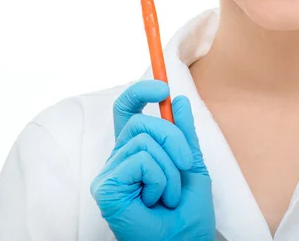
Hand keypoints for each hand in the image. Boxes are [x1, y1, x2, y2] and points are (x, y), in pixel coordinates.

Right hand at [90, 80, 215, 240]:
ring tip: (168, 194)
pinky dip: (159, 178)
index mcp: (137, 150)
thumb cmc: (188, 211)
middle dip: (173, 138)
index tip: (163, 87)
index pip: (127, 110)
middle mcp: (120, 158)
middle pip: (141, 122)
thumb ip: (184, 133)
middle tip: (185, 164)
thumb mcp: (192, 163)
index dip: (140, 92)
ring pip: (144, 141)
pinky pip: (140, 160)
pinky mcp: (107, 187)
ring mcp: (111, 172)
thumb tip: (178, 100)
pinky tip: (155, 199)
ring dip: (170, 168)